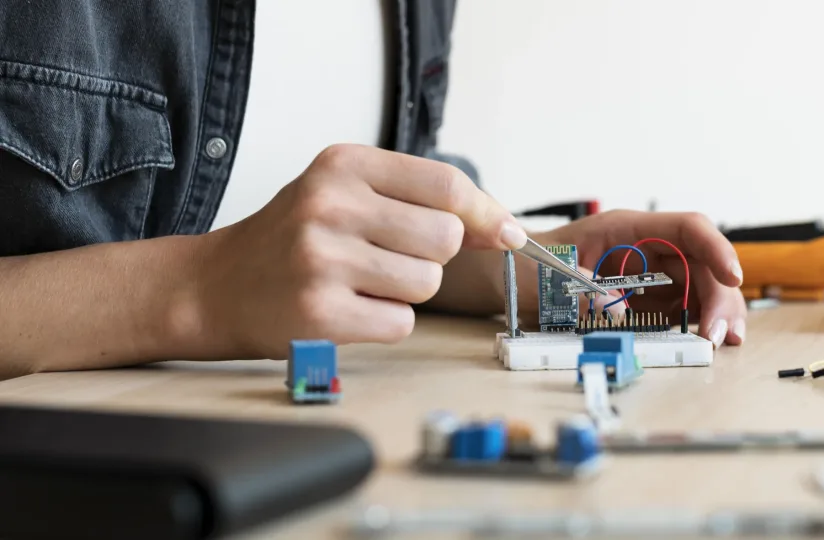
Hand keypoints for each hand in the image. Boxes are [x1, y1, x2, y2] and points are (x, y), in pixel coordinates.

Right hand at [189, 144, 525, 358]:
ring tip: (363, 282)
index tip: (506, 234)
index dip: (486, 213)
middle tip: (391, 258)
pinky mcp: (319, 312)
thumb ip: (423, 202)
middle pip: (446, 238)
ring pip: (426, 283)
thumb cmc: (295, 238)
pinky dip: (386, 322)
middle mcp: (330, 205)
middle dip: (433, 256)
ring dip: (408, 291)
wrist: (214, 286)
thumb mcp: (347, 194)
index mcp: (343, 164)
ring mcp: (322, 259)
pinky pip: (401, 322)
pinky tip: (351, 309)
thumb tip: (507, 229)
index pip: (446, 184)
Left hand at [528, 210, 746, 346]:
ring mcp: (651, 274)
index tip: (732, 276)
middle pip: (701, 264)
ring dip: (718, 312)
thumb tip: (618, 309)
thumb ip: (580, 289)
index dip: (715, 248)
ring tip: (723, 341)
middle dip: (719, 296)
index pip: (686, 228)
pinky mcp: (648, 298)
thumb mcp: (546, 276)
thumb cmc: (530, 265)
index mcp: (627, 229)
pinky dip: (700, 324)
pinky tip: (707, 341)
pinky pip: (684, 307)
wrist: (513, 274)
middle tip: (720, 335)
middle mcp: (647, 249)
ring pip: (701, 286)